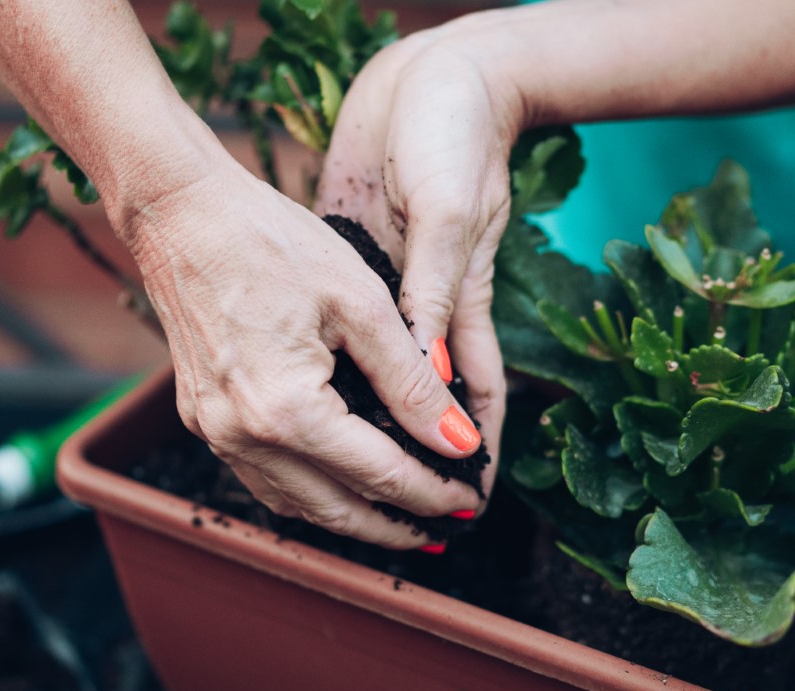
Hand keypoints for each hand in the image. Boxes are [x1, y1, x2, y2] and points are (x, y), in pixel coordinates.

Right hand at [122, 150, 485, 547]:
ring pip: (295, 503)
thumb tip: (458, 441)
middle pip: (335, 510)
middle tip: (445, 526)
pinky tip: (340, 484)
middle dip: (395, 526)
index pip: (380, 476)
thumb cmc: (272, 242)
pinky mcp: (203, 418)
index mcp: (287, 411)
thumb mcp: (363, 305)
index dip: (432, 493)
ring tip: (401, 518)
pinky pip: (263, 478)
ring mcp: (215, 432)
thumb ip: (413, 383)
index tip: (470, 498)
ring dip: (351, 517)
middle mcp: (242, 436)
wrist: (180, 212)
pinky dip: (309, 491)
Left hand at [316, 21, 526, 508]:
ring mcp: (393, 286)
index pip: (477, 392)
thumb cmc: (449, 135)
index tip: (468, 500)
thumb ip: (433, 296)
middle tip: (416, 510)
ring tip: (365, 475)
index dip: (477, 447)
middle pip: (434, 397)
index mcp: (460, 297)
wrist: (425, 75)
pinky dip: (339, 369)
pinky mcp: (356, 264)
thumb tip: (431, 383)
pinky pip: (349, 335)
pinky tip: (316, 398)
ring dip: (382, 422)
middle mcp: (428, 303)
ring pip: (390, 376)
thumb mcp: (447, 215)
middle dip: (428, 452)